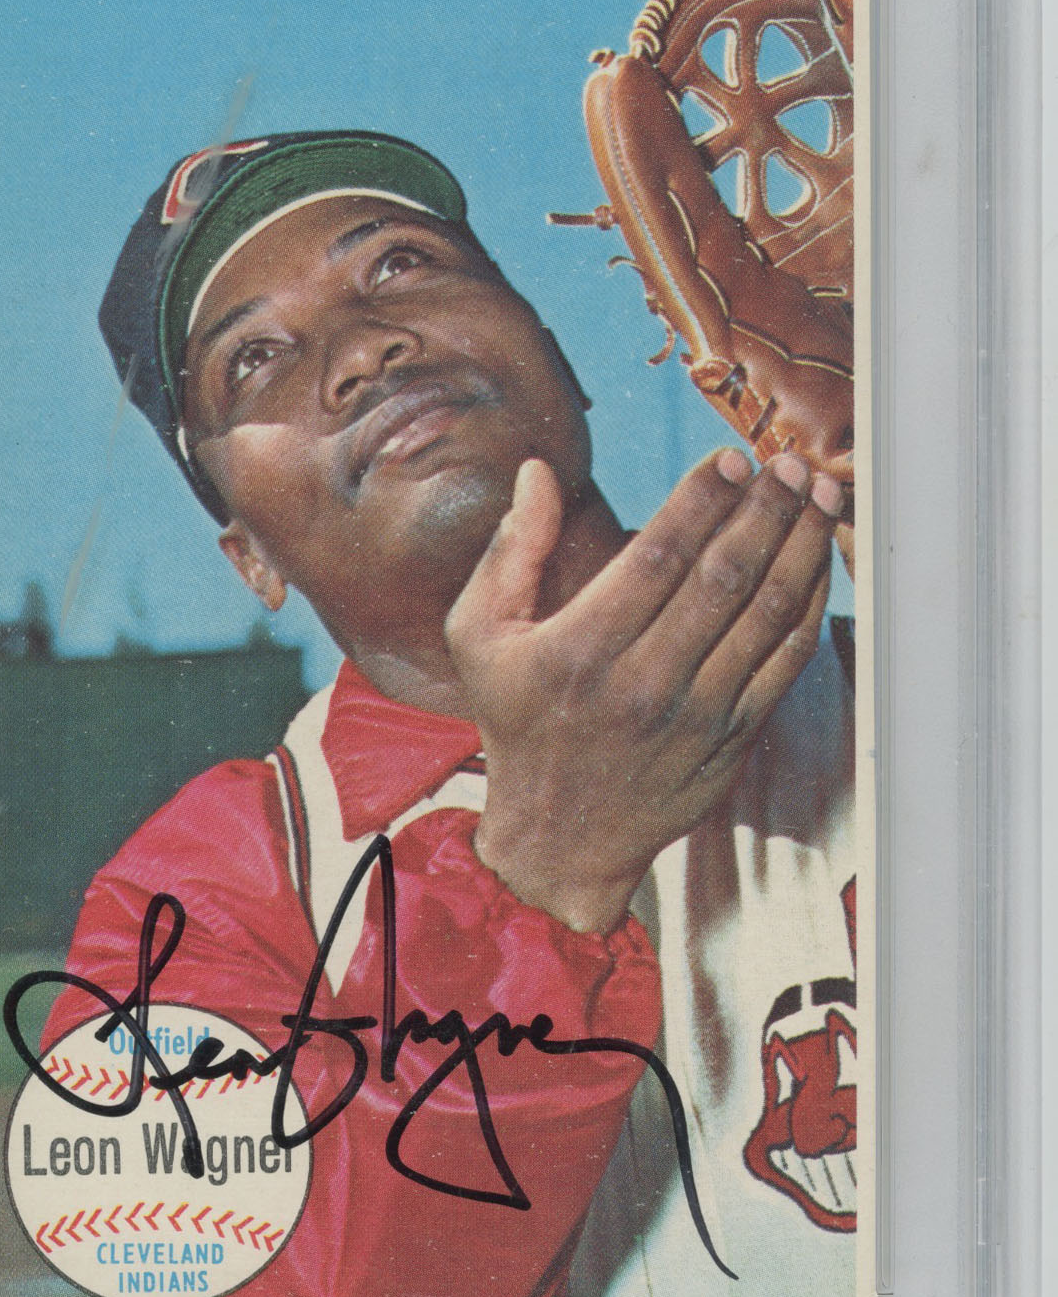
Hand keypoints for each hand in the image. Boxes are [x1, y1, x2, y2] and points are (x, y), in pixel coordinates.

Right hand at [448, 448, 841, 934]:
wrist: (559, 838)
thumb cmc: (518, 722)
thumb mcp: (480, 635)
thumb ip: (511, 548)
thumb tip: (538, 472)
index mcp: (581, 649)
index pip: (659, 555)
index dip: (703, 500)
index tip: (730, 459)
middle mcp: (644, 683)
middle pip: (724, 578)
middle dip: (766, 509)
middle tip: (787, 462)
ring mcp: (697, 715)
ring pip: (766, 615)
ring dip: (800, 546)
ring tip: (816, 495)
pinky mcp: (733, 740)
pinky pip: (785, 662)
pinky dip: (809, 606)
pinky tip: (816, 561)